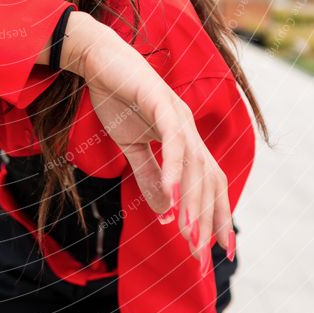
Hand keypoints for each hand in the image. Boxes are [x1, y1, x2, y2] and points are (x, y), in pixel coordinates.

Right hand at [60, 12, 232, 267]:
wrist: (97, 59)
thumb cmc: (116, 97)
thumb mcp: (131, 145)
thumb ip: (149, 175)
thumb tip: (164, 213)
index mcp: (184, 138)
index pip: (209, 181)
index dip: (216, 214)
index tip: (215, 250)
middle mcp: (188, 127)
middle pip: (209, 178)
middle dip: (207, 218)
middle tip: (199, 253)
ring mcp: (177, 114)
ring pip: (196, 164)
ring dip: (193, 201)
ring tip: (188, 234)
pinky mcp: (161, 102)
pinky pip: (173, 140)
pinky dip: (174, 168)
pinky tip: (169, 194)